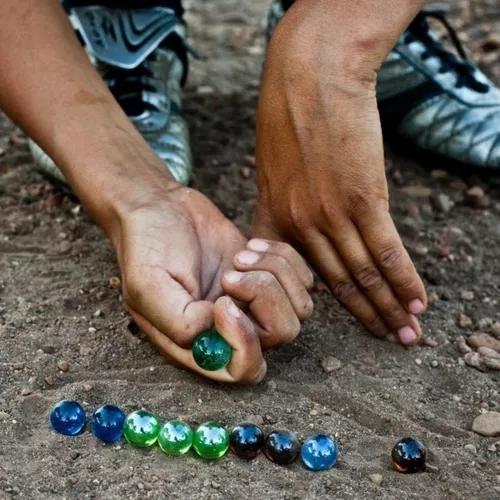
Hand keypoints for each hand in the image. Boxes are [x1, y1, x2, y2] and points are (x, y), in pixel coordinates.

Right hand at [111, 182, 312, 382]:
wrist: (161, 207)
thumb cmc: (147, 246)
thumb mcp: (147, 285)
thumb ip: (179, 321)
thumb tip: (218, 328)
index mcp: (199, 344)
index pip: (243, 369)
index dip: (244, 342)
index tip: (223, 302)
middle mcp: (231, 329)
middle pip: (281, 334)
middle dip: (264, 297)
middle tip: (231, 271)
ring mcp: (254, 302)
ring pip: (299, 307)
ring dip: (274, 273)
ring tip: (241, 255)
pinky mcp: (268, 275)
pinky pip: (303, 279)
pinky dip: (284, 257)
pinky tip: (251, 245)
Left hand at [251, 5, 426, 344]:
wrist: (309, 77)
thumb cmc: (288, 118)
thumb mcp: (271, 169)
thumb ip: (281, 205)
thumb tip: (297, 227)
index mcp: (276, 222)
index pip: (307, 276)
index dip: (333, 303)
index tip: (352, 320)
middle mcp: (302, 227)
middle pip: (339, 283)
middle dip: (368, 315)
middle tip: (391, 340)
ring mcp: (331, 215)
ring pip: (363, 273)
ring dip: (390, 305)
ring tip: (408, 331)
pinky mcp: (361, 198)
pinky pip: (385, 249)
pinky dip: (403, 278)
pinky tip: (417, 299)